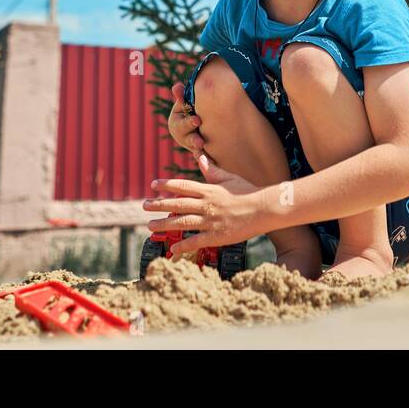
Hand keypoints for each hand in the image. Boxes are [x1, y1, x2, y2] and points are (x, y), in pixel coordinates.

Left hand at [141, 153, 267, 255]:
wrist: (264, 209)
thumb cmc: (248, 192)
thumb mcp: (229, 178)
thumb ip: (212, 170)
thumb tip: (199, 158)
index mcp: (209, 190)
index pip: (183, 186)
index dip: (166, 185)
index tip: (153, 185)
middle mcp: (207, 204)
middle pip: (178, 204)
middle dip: (159, 204)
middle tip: (144, 206)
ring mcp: (211, 221)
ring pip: (182, 222)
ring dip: (164, 224)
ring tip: (150, 225)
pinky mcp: (217, 236)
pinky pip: (196, 241)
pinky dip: (183, 246)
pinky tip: (172, 249)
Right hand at [166, 82, 205, 154]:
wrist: (198, 122)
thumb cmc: (189, 110)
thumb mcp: (183, 104)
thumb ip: (181, 96)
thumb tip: (176, 86)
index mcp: (176, 124)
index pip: (181, 124)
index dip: (189, 123)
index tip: (198, 120)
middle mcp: (183, 137)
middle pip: (188, 139)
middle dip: (194, 139)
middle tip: (200, 141)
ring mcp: (192, 145)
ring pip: (195, 150)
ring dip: (201, 151)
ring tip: (206, 151)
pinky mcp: (201, 151)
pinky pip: (205, 158)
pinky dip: (208, 160)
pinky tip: (213, 162)